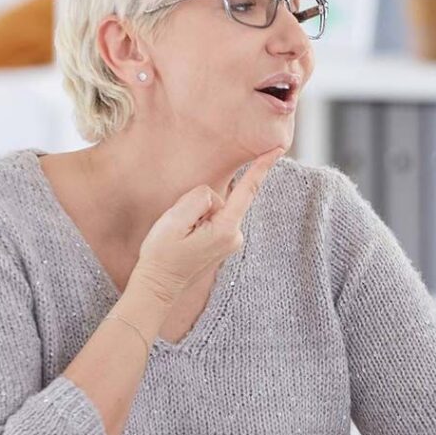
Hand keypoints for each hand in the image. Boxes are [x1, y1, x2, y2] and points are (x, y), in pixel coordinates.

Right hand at [132, 148, 284, 303]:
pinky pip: (211, 217)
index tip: (277, 149)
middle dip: (198, 204)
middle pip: (220, 198)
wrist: (158, 285)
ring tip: (181, 237)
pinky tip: (186, 238)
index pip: (247, 191)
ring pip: (214, 207)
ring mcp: (230, 240)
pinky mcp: (224, 242)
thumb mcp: (174, 220)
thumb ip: (198, 198)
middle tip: (179, 228)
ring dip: (196, 215)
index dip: (261, 167)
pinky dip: (197, 221)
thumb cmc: (163, 254)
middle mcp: (235, 235)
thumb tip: (212, 196)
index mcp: (226, 228)